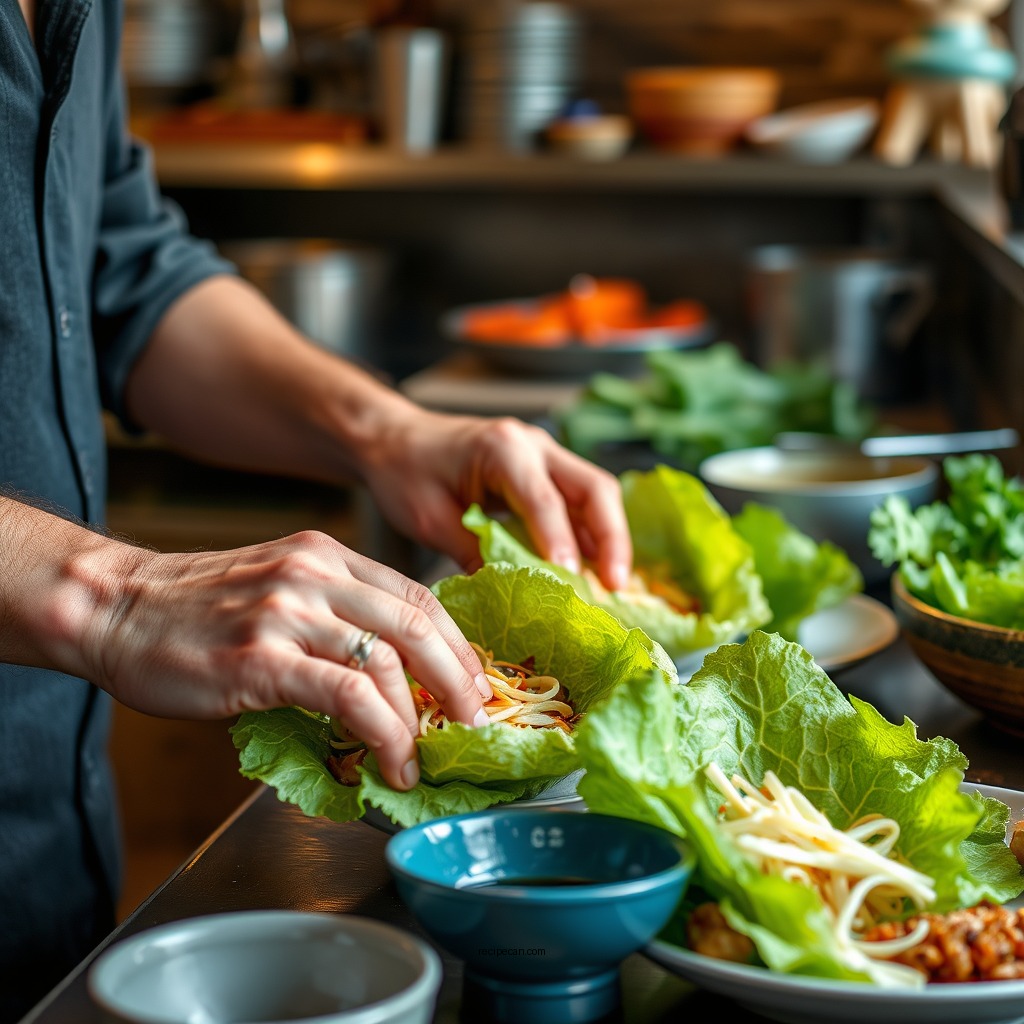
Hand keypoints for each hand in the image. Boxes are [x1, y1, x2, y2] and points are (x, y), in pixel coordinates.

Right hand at [37, 524, 489, 790]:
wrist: (112, 607)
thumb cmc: (192, 610)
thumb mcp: (275, 587)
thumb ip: (331, 614)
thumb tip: (389, 676)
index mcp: (326, 556)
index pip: (417, 595)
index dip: (455, 645)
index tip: (472, 683)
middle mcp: (316, 574)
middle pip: (418, 624)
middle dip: (458, 679)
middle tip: (474, 721)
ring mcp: (289, 612)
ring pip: (387, 662)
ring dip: (418, 719)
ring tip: (421, 757)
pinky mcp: (262, 657)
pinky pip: (347, 695)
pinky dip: (382, 732)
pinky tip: (388, 761)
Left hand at [361, 410, 632, 589]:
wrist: (393, 439)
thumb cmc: (404, 472)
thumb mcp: (429, 520)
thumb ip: (474, 554)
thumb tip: (514, 597)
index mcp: (502, 448)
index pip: (543, 500)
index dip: (560, 542)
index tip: (574, 581)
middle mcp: (533, 444)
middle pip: (594, 488)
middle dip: (612, 538)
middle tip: (616, 585)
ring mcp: (545, 454)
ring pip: (597, 494)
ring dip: (610, 538)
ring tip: (613, 585)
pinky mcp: (545, 470)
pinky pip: (581, 502)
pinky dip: (591, 535)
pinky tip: (595, 570)